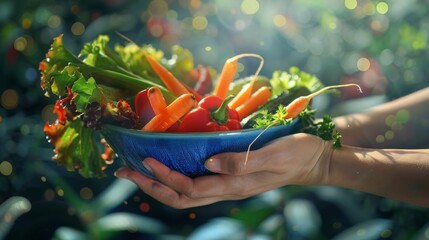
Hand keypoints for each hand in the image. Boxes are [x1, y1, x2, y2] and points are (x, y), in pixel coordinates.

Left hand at [115, 133, 333, 208]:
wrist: (313, 160)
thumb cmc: (296, 154)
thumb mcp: (273, 155)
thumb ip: (241, 161)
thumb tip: (208, 162)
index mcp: (234, 185)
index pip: (191, 188)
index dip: (166, 177)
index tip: (145, 160)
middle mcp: (226, 188)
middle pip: (181, 196)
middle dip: (150, 185)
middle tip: (123, 171)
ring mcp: (228, 183)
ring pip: (186, 191)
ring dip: (159, 182)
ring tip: (136, 170)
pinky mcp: (230, 175)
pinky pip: (197, 181)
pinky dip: (176, 175)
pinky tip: (167, 165)